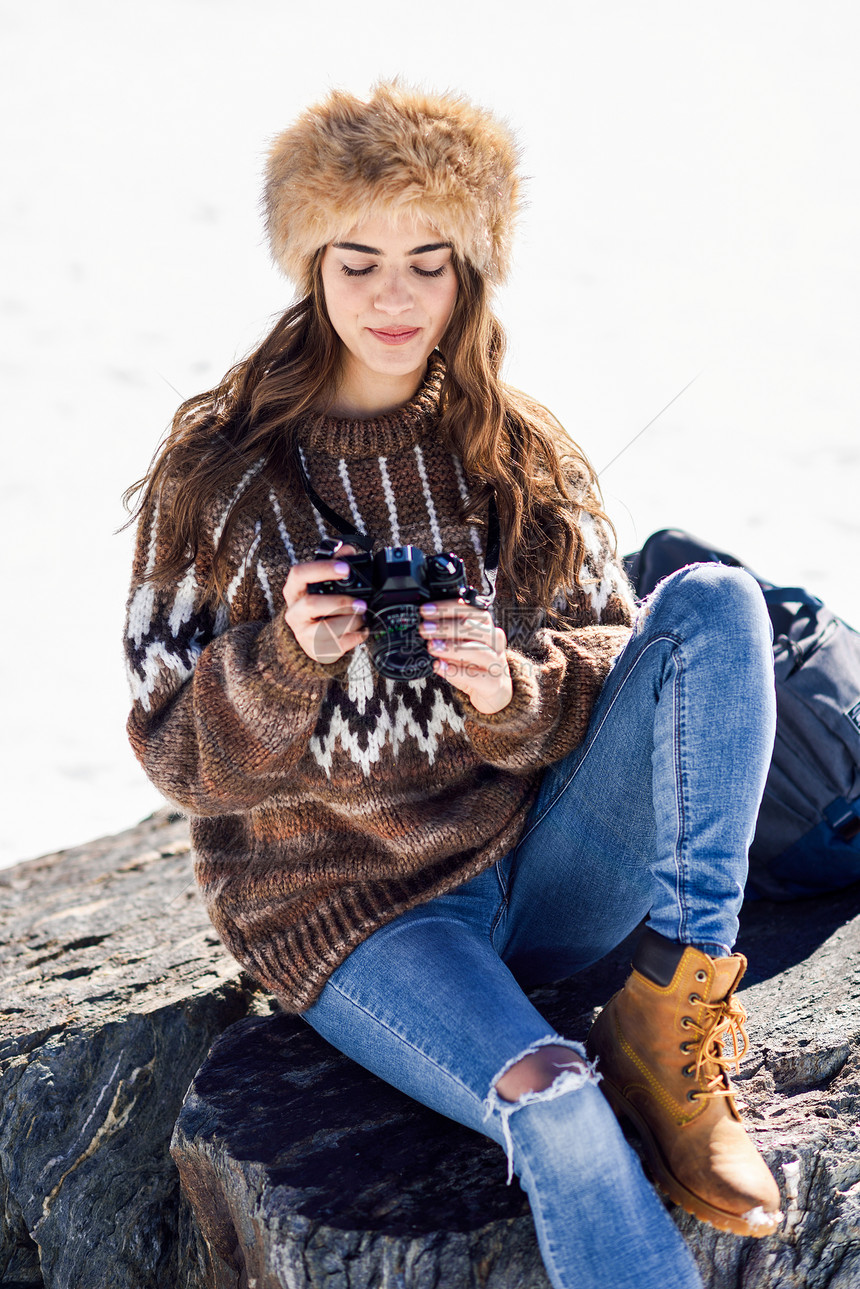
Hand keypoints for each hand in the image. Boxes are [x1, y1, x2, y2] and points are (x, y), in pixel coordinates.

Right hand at [282, 544, 368, 663]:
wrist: (311, 637)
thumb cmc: (319, 604)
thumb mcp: (323, 583)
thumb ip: (335, 563)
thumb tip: (348, 549)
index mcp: (294, 590)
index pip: (299, 573)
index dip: (323, 569)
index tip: (346, 569)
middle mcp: (294, 612)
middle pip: (310, 604)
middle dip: (339, 603)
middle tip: (361, 603)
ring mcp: (302, 632)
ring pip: (324, 629)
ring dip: (349, 622)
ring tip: (363, 616)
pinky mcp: (315, 649)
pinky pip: (337, 645)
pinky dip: (355, 637)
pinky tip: (363, 630)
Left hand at [419, 600, 511, 713]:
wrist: (493, 688)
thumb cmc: (473, 662)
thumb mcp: (459, 644)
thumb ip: (446, 635)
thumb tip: (424, 627)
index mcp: (485, 625)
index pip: (469, 609)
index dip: (446, 608)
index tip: (425, 610)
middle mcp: (494, 640)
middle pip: (472, 628)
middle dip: (445, 626)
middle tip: (425, 629)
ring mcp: (496, 662)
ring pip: (477, 650)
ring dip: (451, 647)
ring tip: (432, 647)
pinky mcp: (493, 683)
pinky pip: (475, 676)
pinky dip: (456, 672)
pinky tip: (440, 666)